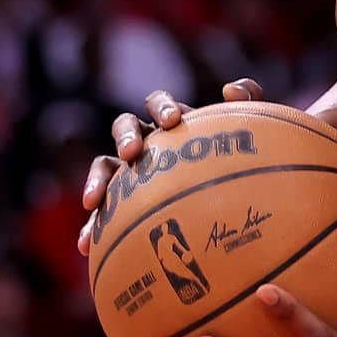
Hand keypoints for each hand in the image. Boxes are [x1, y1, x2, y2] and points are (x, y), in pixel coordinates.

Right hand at [77, 79, 262, 253]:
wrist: (233, 201)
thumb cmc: (241, 164)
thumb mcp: (251, 133)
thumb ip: (250, 101)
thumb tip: (229, 90)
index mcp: (172, 124)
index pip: (158, 104)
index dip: (161, 107)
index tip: (174, 121)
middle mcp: (146, 142)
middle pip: (124, 126)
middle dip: (125, 136)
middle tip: (133, 152)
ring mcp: (130, 171)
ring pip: (104, 165)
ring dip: (96, 178)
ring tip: (94, 201)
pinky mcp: (120, 202)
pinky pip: (102, 212)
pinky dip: (91, 227)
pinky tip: (86, 246)